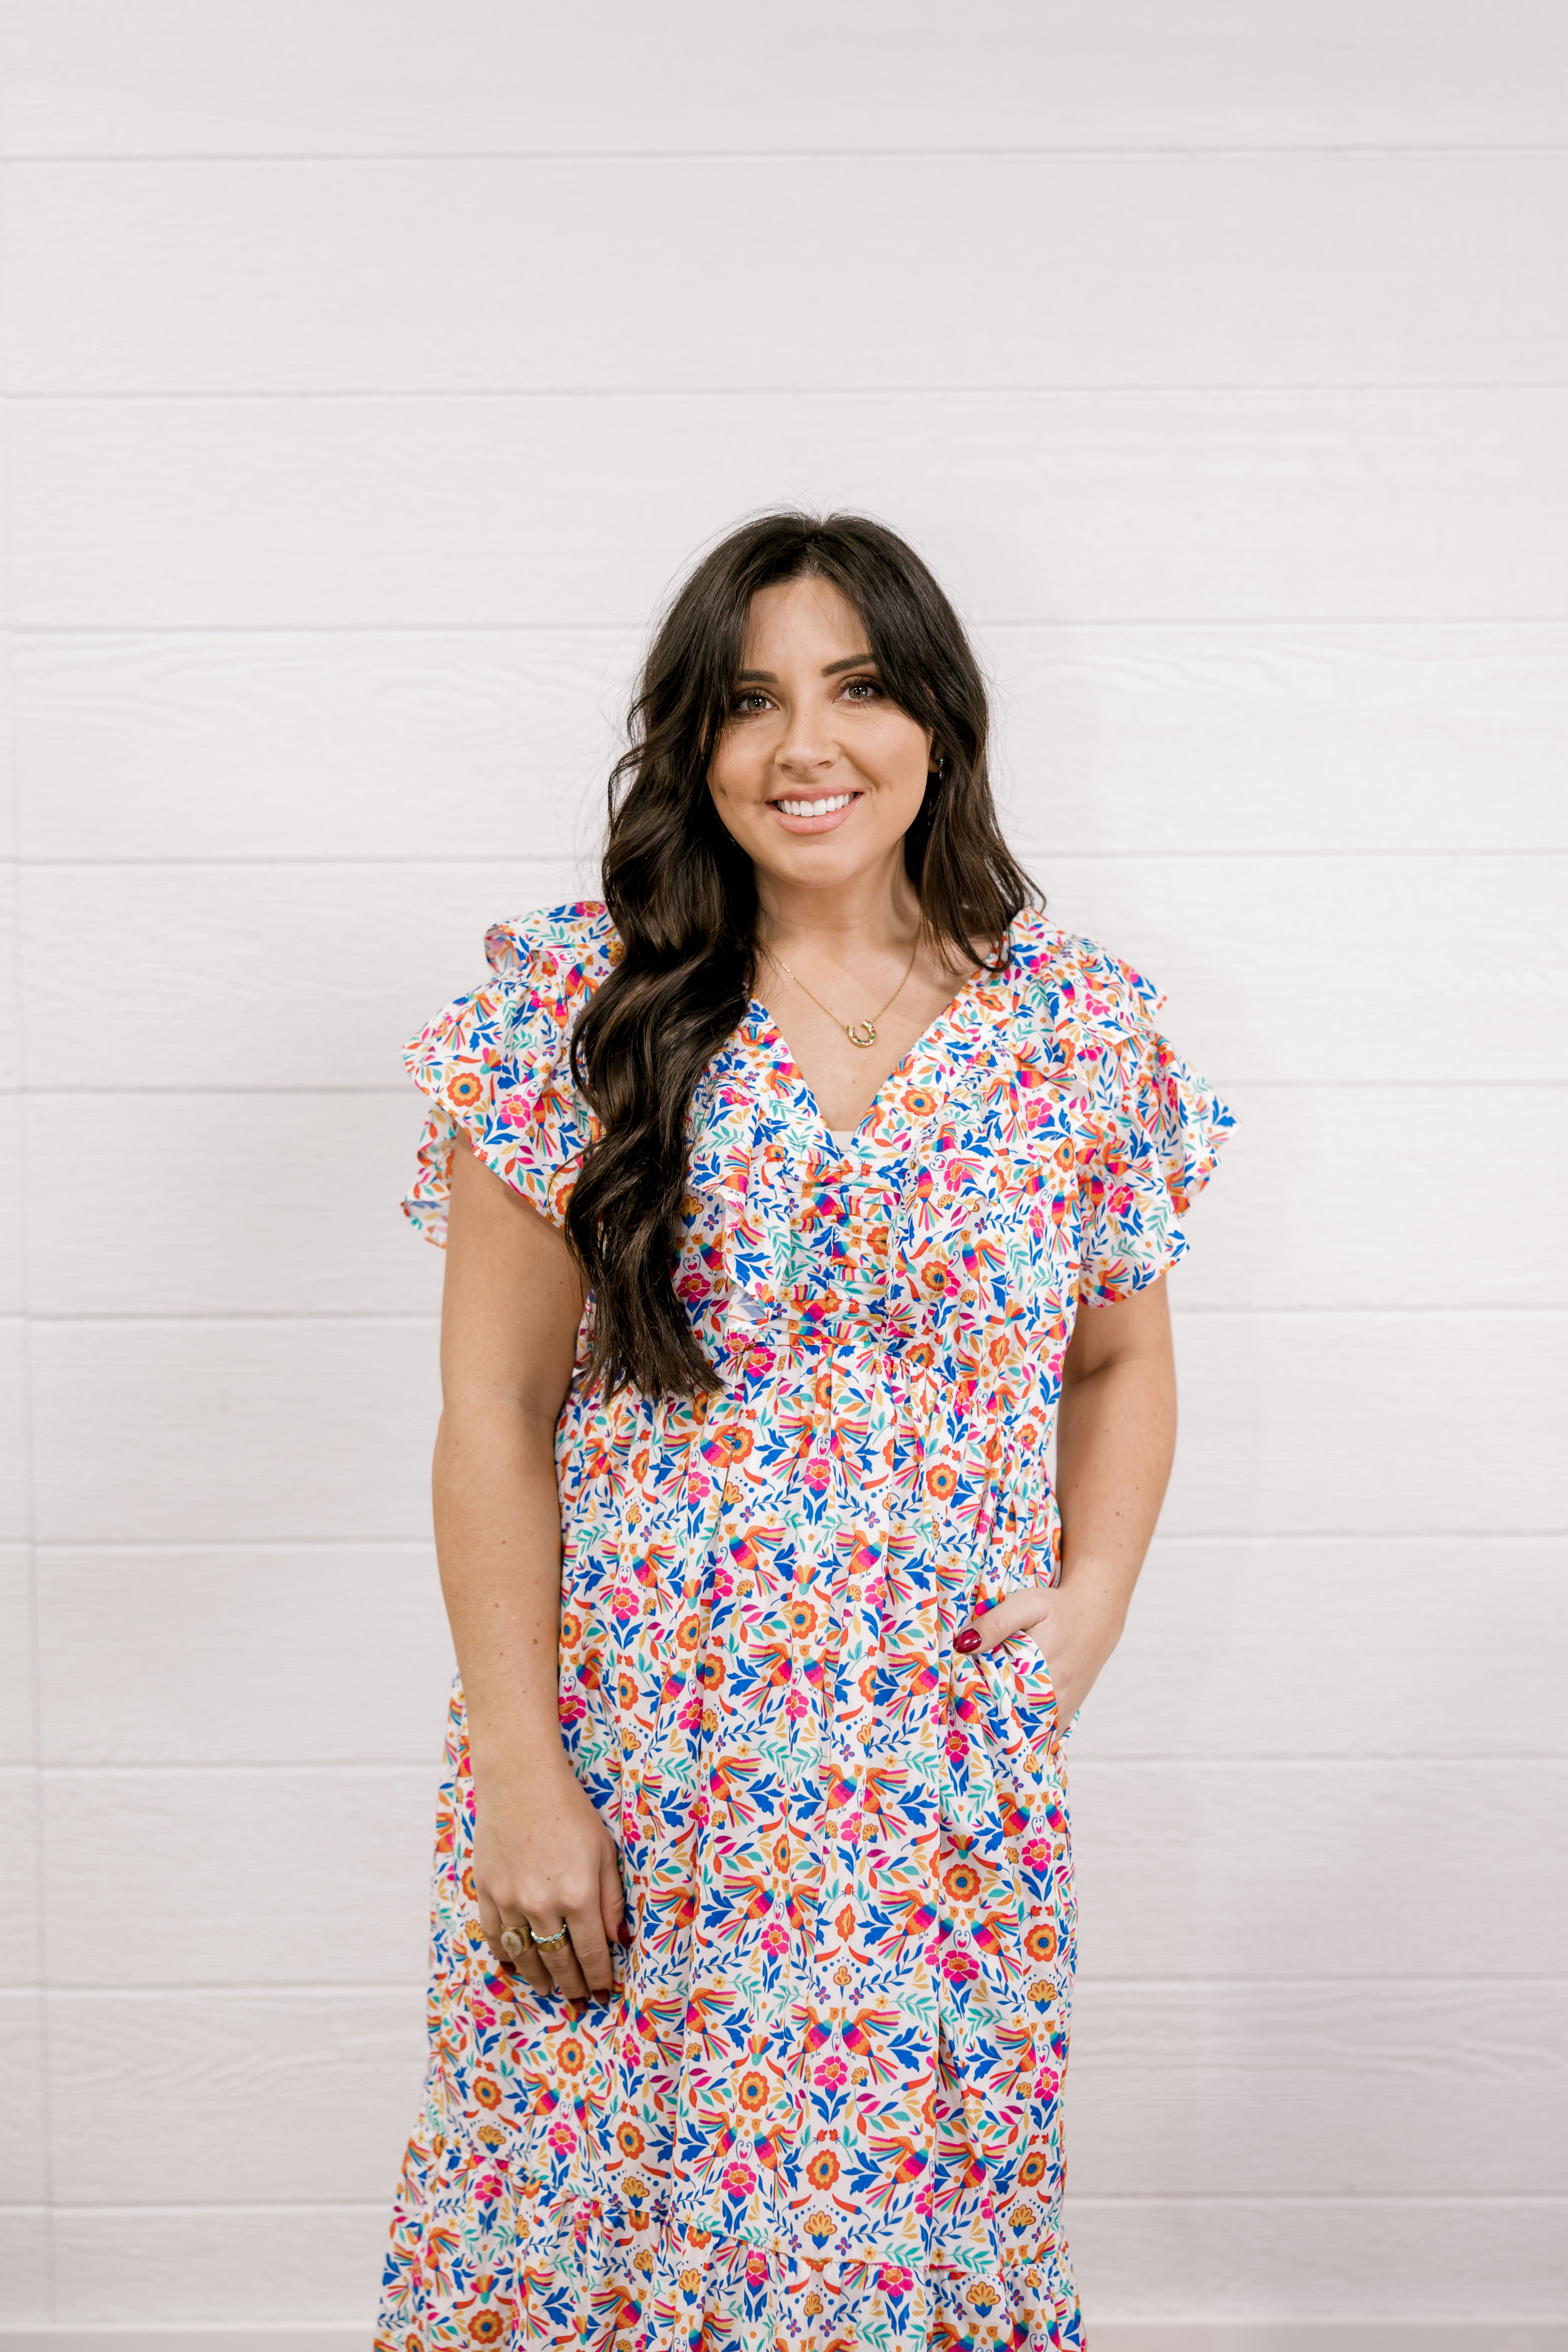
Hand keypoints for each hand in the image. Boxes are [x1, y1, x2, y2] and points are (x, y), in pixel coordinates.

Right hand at [471, 1747, 628, 2002]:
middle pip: (559, 1961)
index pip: (591, 1953)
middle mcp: (543, 1905)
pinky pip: (494, 1935)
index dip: (599, 1978)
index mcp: (579, 1895)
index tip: (605, 1992)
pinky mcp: (486, 1890)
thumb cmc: (570, 1810)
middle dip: (573, 1986)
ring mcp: (510, 1900)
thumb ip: (611, 1899)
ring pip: (525, 1956)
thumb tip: (617, 1940)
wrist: (520, 1779)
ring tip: (549, 1990)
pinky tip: (515, 1964)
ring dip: (539, 1978)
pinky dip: (505, 1954)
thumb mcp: (605, 1851)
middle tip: (581, 2001)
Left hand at [954, 1572, 1124, 1732]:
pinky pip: (1040, 1736)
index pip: (994, 1696)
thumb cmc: (1060, 1609)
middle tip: (964, 1702)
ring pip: (1024, 1732)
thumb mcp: (1027, 1604)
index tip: (956, 1692)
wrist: (1096, 1617)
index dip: (971, 1697)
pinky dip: (1022, 1732)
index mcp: (1040, 1669)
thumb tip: (963, 1645)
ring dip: (1002, 1726)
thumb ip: (996, 1622)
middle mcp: (1053, 1697)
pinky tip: (1007, 1721)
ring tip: (982, 1712)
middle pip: (1007, 1718)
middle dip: (983, 1713)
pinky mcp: (1066, 1715)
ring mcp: (1061, 1711)